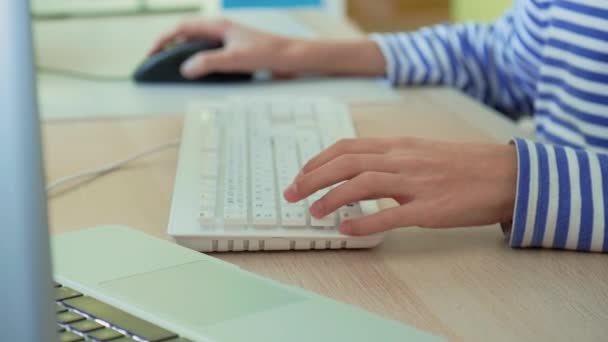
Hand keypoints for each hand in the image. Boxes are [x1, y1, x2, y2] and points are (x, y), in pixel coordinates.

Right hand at [148, 18, 293, 78]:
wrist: (291, 58)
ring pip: (197, 45)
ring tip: (172, 68)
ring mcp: (227, 41)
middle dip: (169, 47)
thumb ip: (208, 63)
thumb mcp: (234, 59)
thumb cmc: (268, 52)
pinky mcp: (234, 51)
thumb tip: (186, 68)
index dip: (163, 40)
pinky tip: (198, 73)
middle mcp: (221, 31)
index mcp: (218, 26)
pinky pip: (209, 54)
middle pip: (186, 35)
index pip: (181, 28)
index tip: (152, 54)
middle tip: (157, 62)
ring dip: (183, 55)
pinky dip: (198, 62)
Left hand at [283, 137, 517, 235]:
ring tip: (314, 211)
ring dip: (331, 198)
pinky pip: (390, 214)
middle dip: (313, 178)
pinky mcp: (430, 208)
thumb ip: (392, 158)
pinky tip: (347, 228)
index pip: (348, 147)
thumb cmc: (464, 165)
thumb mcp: (422, 152)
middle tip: (292, 193)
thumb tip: (360, 170)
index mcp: (399, 146)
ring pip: (361, 184)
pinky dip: (363, 221)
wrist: (505, 175)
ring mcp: (416, 183)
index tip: (302, 173)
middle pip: (346, 163)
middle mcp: (403, 160)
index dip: (318, 160)